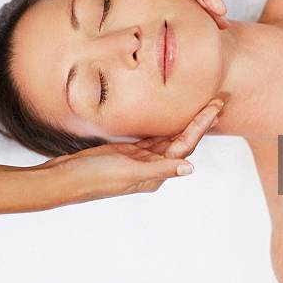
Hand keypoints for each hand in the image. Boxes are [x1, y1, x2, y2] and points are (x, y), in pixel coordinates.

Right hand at [37, 99, 223, 203]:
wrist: (63, 180)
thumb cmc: (94, 178)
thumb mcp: (128, 172)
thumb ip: (159, 169)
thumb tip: (190, 169)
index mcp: (155, 175)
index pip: (185, 146)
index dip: (201, 126)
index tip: (215, 108)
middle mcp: (152, 168)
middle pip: (182, 141)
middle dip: (200, 122)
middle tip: (219, 102)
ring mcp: (140, 160)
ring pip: (169, 138)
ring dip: (186, 123)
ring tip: (204, 107)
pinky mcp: (127, 152)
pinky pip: (152, 138)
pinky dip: (164, 127)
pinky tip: (174, 116)